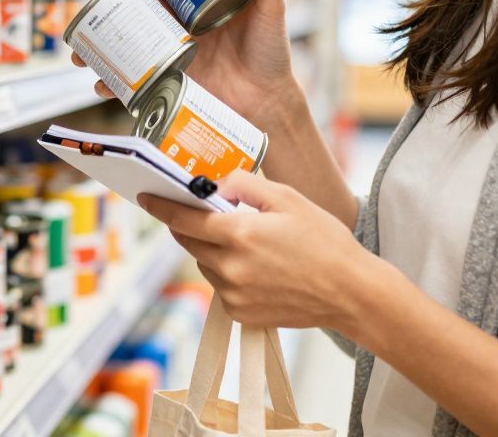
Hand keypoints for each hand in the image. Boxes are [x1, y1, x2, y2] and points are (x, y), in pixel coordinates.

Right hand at [72, 0, 301, 130]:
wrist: (269, 101)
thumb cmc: (272, 54)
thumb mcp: (271, 11)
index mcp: (198, 7)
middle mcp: (180, 28)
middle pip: (139, 11)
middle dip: (111, 6)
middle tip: (94, 4)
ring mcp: (172, 56)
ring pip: (129, 46)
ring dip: (100, 48)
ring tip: (80, 52)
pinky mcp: (170, 83)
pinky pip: (136, 83)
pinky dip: (114, 85)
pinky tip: (101, 84)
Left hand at [140, 171, 373, 330]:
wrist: (351, 292)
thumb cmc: (324, 241)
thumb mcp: (288, 198)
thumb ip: (245, 185)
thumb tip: (215, 184)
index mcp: (240, 234)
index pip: (184, 218)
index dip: (161, 206)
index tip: (146, 197)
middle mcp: (231, 267)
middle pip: (189, 241)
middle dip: (190, 225)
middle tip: (205, 213)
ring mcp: (234, 294)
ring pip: (205, 264)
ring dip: (212, 249)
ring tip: (249, 243)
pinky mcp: (241, 314)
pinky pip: (221, 286)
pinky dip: (228, 273)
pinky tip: (258, 268)